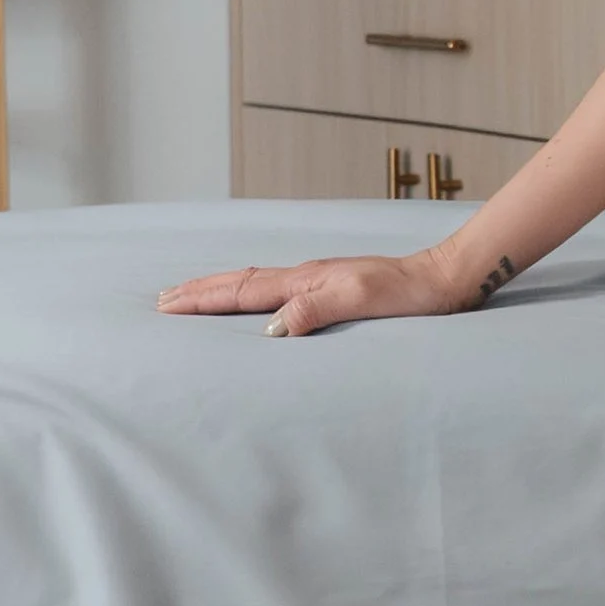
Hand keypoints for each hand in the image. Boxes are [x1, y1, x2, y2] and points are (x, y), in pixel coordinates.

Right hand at [157, 243, 464, 339]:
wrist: (443, 279)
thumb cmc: (409, 293)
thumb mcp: (363, 300)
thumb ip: (316, 310)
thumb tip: (270, 329)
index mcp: (306, 280)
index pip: (242, 291)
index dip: (202, 300)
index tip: (165, 305)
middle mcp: (306, 276)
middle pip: (240, 282)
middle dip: (199, 290)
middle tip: (161, 298)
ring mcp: (318, 280)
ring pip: (255, 282)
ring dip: (219, 288)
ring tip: (191, 293)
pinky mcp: (332, 288)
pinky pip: (275, 290)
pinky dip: (249, 293)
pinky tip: (251, 299)